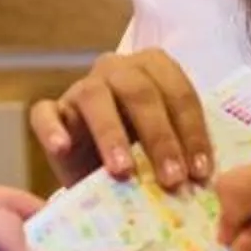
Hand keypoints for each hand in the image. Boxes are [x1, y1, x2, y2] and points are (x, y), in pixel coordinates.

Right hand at [29, 51, 212, 189]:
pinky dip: (52, 129)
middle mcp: (118, 69)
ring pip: (95, 97)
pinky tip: (62, 148)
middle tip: (172, 179)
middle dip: (160, 137)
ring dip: (112, 135)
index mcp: (154, 69)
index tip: (200, 172)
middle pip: (141, 93)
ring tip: (123, 171)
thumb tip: (205, 181)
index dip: (193, 132)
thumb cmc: (140, 152)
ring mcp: (81, 88)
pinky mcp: (51, 111)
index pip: (179, 94)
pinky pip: (45, 113)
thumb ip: (182, 152)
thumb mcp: (165, 148)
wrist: (96, 168)